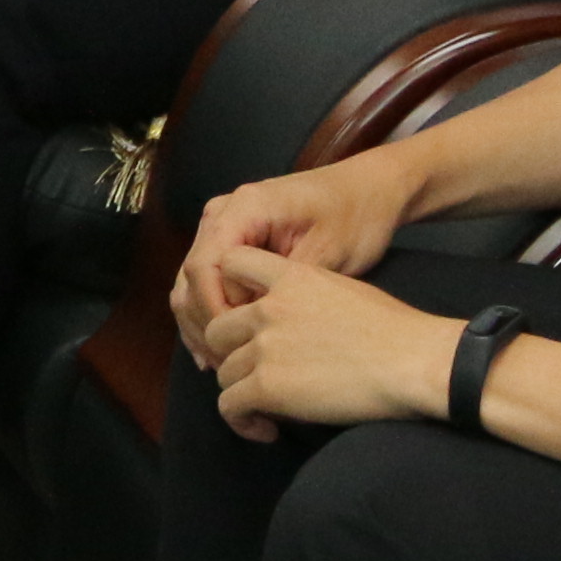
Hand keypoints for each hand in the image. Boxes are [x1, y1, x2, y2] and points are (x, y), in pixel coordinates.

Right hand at [165, 154, 417, 349]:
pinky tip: (216, 352)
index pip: (204, 267)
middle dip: (205, 325)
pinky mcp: (231, 243)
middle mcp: (221, 215)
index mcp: (243, 209)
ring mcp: (222, 228)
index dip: (215, 313)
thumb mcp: (326, 253)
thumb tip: (249, 324)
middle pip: (190, 277)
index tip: (239, 349)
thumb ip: (282, 286)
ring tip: (221, 367)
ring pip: (191, 283)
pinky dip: (209, 316)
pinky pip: (207, 283)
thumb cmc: (355, 217)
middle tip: (229, 368)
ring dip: (202, 326)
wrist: (369, 191)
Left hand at [187, 248, 460, 441]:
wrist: (415, 361)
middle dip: (230, 352)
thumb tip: (291, 319)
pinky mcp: (268, 386)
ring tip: (266, 408)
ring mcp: (265, 347)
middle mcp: (268, 308)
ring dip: (240, 391)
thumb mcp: (344, 289)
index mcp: (290, 278)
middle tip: (255, 373)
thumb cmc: (395, 330)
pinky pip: (229, 406)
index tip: (244, 317)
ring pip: (222, 371)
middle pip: (217, 328)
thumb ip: (304, 296)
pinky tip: (266, 429)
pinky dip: (242, 421)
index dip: (228, 290)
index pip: (230, 263)